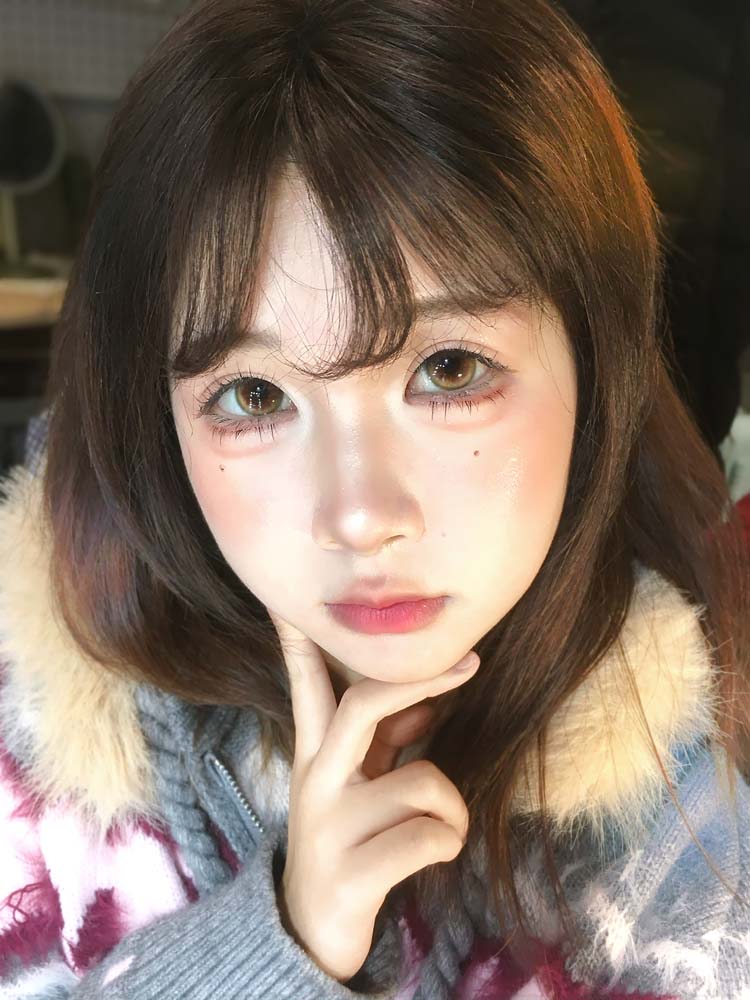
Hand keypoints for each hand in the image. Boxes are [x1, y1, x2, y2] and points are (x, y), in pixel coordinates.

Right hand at [267, 609, 479, 982]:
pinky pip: (432, 836)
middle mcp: (316, 782)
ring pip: (422, 782)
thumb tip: (426, 703)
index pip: (306, 687)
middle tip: (471, 663)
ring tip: (443, 828)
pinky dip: (451, 842)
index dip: (300, 644)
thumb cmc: (348, 843)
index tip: (291, 603)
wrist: (307, 933)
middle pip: (362, 707)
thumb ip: (385, 744)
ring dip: (453, 807)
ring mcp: (330, 827)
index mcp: (316, 756)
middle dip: (420, 680)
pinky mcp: (351, 875)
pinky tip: (438, 854)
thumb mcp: (359, 787)